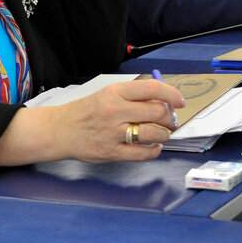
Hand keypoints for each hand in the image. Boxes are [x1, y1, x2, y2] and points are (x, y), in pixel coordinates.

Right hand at [0, 79, 183, 165]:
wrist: (61, 130)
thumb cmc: (88, 110)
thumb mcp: (108, 94)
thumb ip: (134, 95)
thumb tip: (164, 100)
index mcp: (115, 92)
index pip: (151, 89)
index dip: (171, 94)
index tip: (180, 101)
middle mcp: (115, 111)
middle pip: (156, 112)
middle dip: (169, 118)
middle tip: (170, 120)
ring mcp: (113, 133)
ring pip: (152, 134)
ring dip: (164, 135)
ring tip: (162, 133)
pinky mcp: (112, 152)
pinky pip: (142, 154)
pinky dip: (154, 151)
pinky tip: (154, 146)